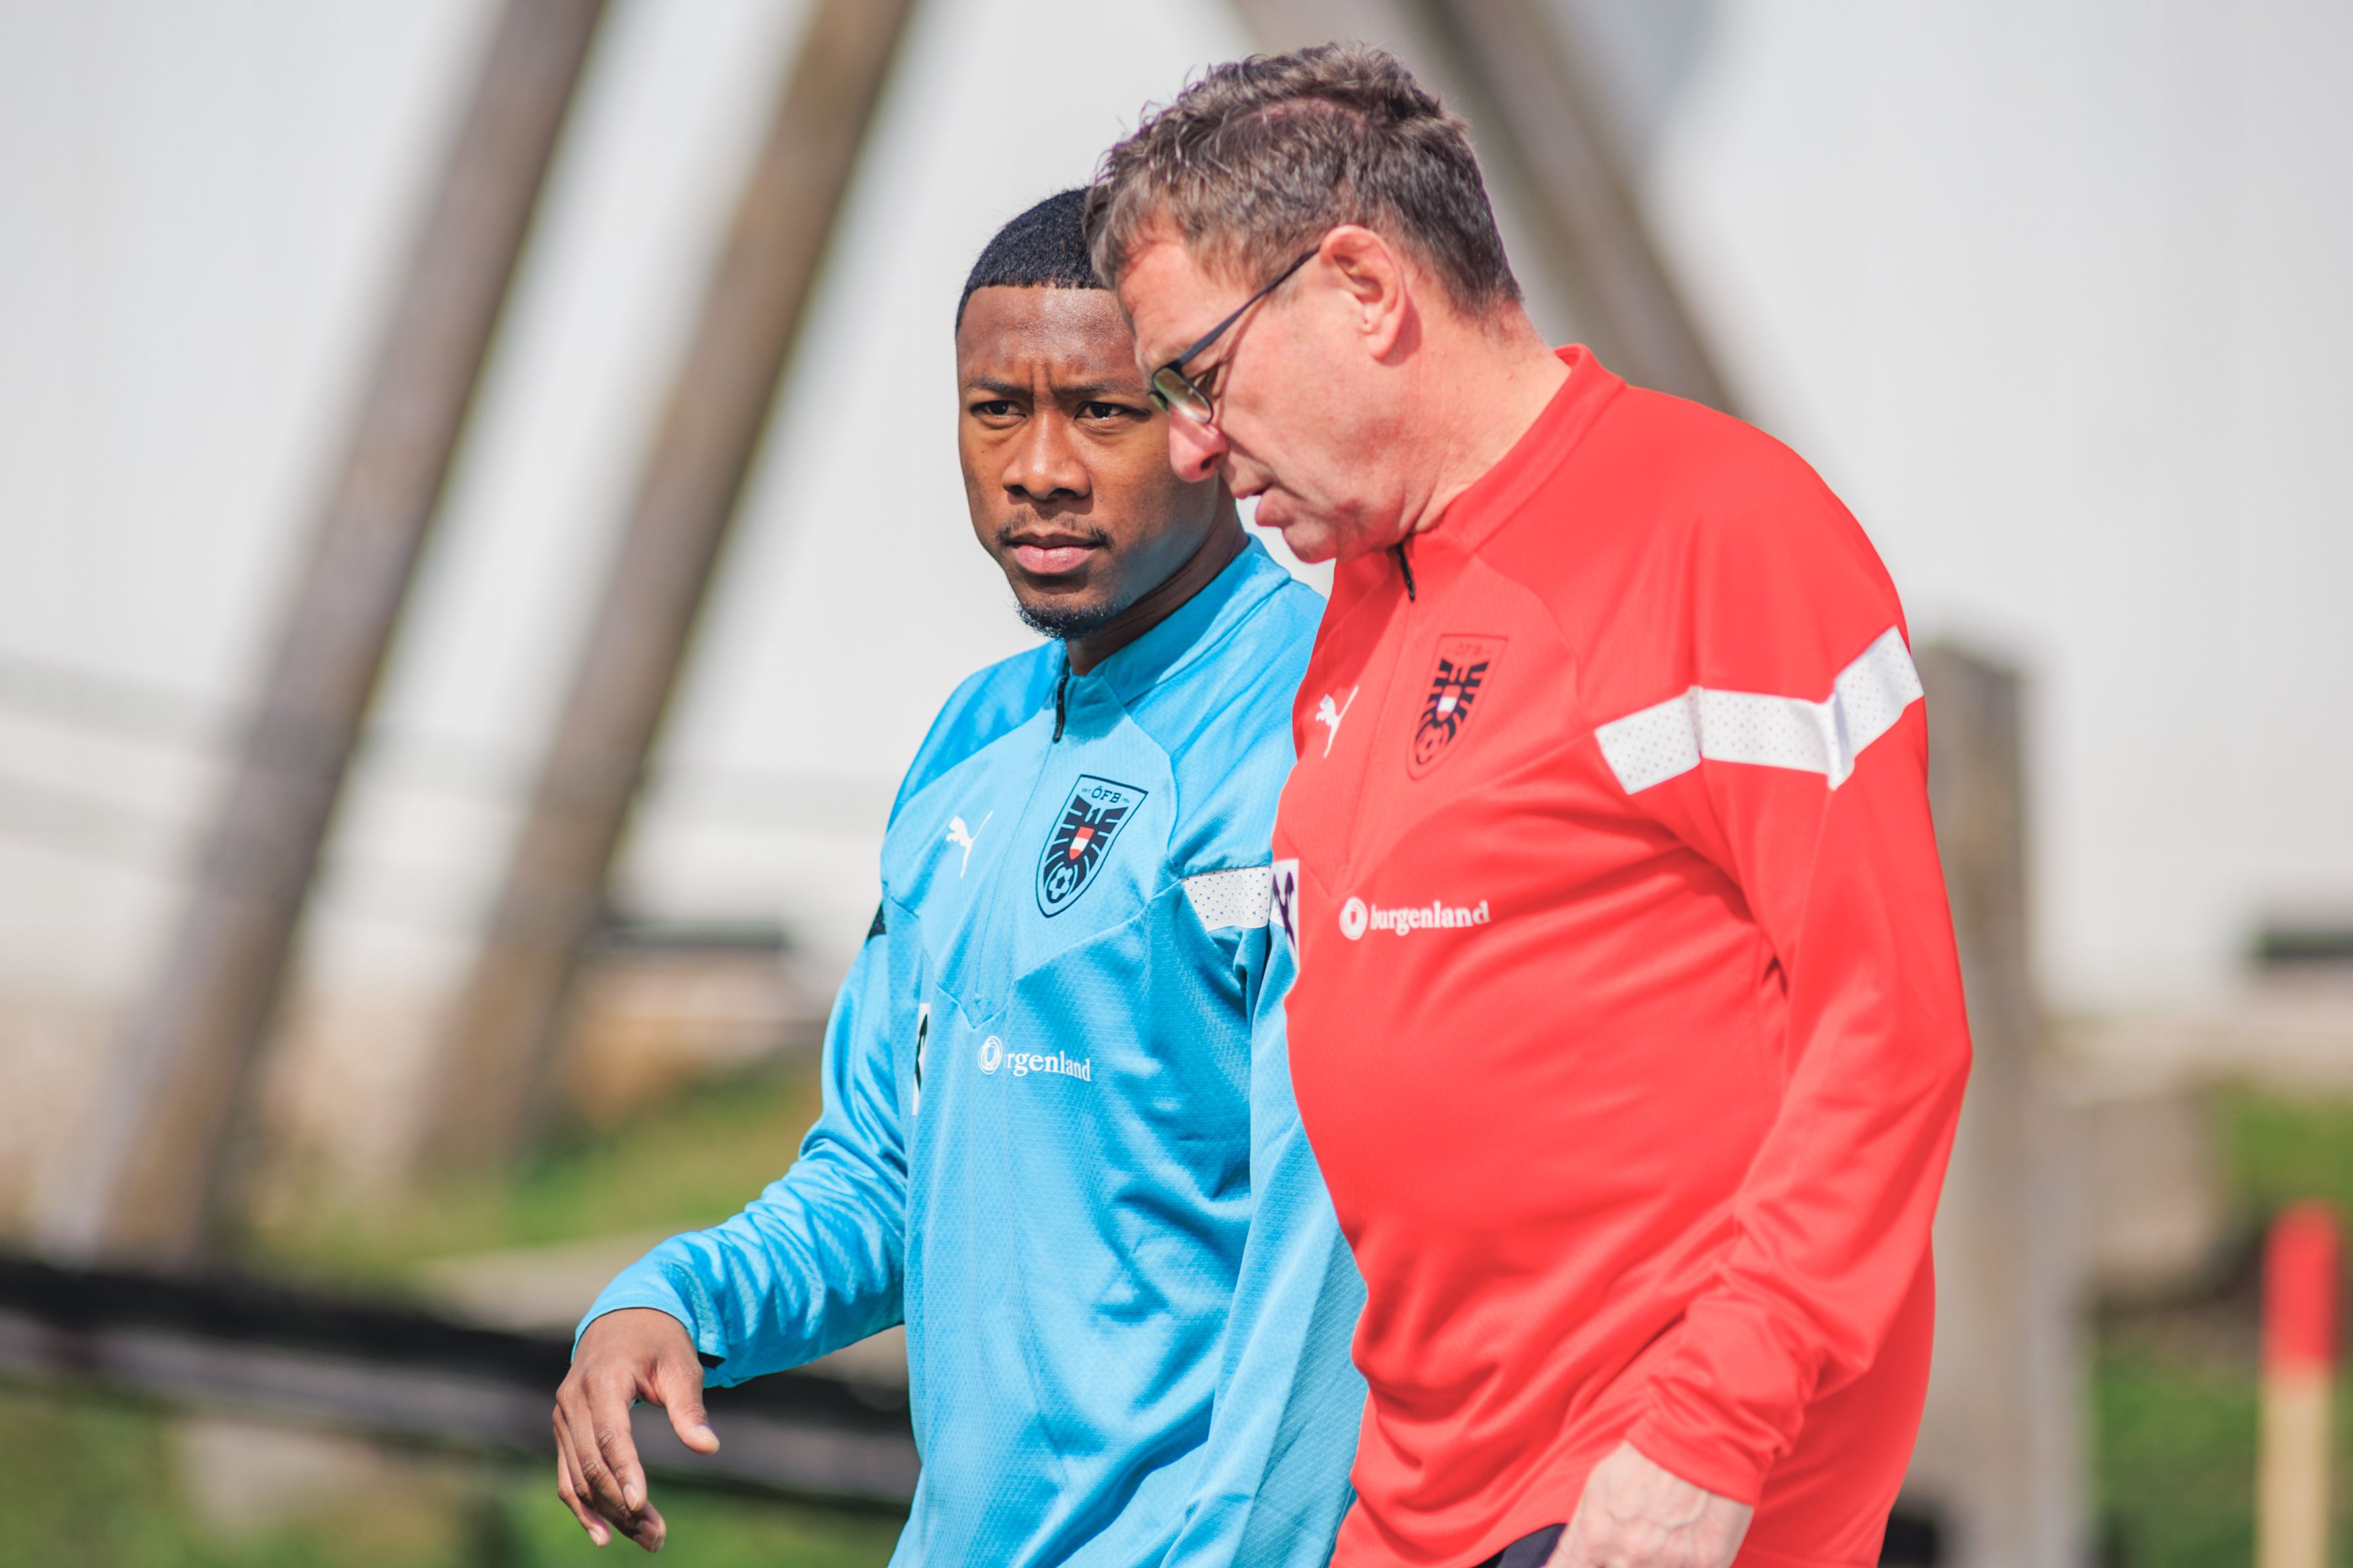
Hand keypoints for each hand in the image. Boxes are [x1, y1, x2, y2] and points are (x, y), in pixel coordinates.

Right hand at [553, 1308, 720, 1551]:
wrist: (623, 1320)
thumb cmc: (659, 1343)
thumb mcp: (681, 1366)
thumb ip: (689, 1407)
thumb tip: (708, 1447)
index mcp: (603, 1379)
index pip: (611, 1435)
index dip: (625, 1471)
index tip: (642, 1503)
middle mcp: (573, 1399)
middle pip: (593, 1464)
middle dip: (623, 1505)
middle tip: (657, 1537)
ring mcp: (563, 1416)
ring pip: (579, 1477)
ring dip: (609, 1513)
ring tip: (646, 1538)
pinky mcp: (564, 1430)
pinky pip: (567, 1475)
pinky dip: (582, 1506)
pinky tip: (604, 1535)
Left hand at [1546, 1442, 1752, 1567]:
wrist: (1697, 1439)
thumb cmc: (1645, 1458)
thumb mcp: (1596, 1488)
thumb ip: (1579, 1533)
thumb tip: (1567, 1563)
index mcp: (1596, 1537)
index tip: (1584, 1563)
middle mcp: (1629, 1557)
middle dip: (1615, 1561)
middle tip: (1629, 1543)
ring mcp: (1668, 1565)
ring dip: (1647, 1564)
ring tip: (1656, 1541)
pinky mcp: (1706, 1565)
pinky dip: (1680, 1565)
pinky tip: (1680, 1546)